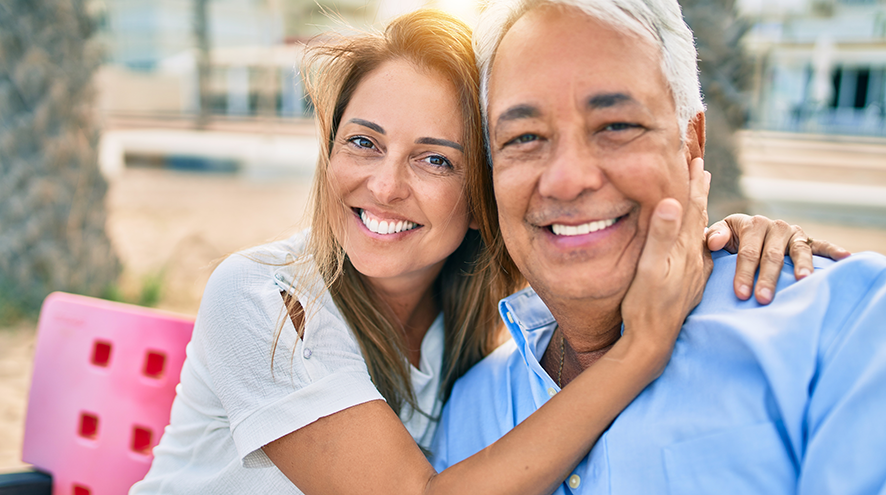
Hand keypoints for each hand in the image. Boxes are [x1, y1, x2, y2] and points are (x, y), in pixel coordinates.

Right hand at [621, 157, 711, 362]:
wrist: (653, 341)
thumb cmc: (645, 305)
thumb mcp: (649, 268)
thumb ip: (661, 235)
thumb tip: (671, 201)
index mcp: (682, 249)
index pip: (690, 208)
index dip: (693, 183)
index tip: (696, 159)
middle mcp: (692, 257)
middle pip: (698, 217)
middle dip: (699, 191)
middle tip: (702, 169)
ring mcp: (693, 272)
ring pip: (698, 234)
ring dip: (698, 212)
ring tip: (698, 198)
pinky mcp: (689, 284)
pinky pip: (696, 251)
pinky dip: (696, 236)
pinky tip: (696, 240)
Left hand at [706, 215, 850, 303]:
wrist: (747, 231)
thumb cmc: (730, 239)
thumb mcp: (719, 234)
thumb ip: (713, 236)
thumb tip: (713, 242)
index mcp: (751, 224)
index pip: (747, 252)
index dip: (744, 273)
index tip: (741, 294)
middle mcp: (774, 226)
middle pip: (771, 256)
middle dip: (767, 278)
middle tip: (763, 299)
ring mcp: (793, 233)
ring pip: (798, 251)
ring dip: (801, 266)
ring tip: (803, 280)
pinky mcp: (807, 239)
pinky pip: (821, 245)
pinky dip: (834, 250)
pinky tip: (846, 257)